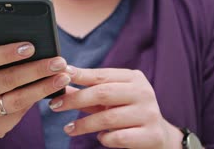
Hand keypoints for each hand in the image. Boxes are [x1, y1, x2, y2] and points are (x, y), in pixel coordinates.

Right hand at [0, 43, 71, 140]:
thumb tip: (29, 38)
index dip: (7, 53)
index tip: (31, 46)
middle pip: (8, 80)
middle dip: (37, 69)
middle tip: (59, 61)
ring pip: (18, 100)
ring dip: (44, 88)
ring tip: (63, 77)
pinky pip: (20, 113)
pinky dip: (37, 100)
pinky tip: (52, 91)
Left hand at [49, 67, 182, 148]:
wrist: (159, 136)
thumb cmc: (127, 113)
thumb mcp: (110, 100)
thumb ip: (88, 91)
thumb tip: (59, 82)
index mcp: (134, 78)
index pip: (102, 75)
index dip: (79, 76)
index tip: (59, 76)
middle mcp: (143, 92)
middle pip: (103, 93)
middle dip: (75, 99)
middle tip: (55, 105)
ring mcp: (149, 114)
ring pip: (108, 118)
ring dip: (84, 124)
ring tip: (69, 128)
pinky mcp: (151, 135)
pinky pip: (119, 138)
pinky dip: (105, 139)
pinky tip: (100, 138)